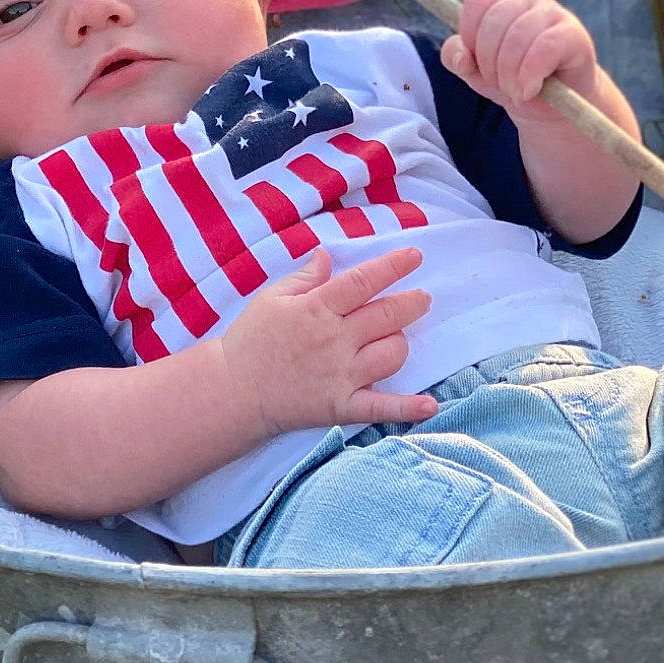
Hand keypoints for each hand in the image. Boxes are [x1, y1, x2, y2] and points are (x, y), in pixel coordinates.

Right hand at [219, 246, 437, 438]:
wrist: (233, 391)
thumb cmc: (250, 340)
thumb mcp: (271, 299)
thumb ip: (305, 278)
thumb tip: (326, 254)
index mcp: (317, 309)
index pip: (364, 281)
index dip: (393, 266)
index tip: (415, 256)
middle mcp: (335, 340)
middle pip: (387, 315)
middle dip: (412, 303)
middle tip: (423, 298)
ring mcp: (341, 375)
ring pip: (391, 354)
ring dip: (402, 343)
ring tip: (397, 338)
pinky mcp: (342, 406)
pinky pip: (382, 407)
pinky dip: (408, 408)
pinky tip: (430, 405)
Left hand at [439, 0, 599, 123]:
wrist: (558, 109)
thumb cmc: (516, 83)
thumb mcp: (477, 74)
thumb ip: (456, 60)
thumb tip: (461, 57)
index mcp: (502, 1)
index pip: (475, 5)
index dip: (470, 39)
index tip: (479, 64)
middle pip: (493, 23)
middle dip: (490, 65)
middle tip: (502, 87)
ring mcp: (554, 13)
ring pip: (517, 36)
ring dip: (510, 75)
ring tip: (516, 93)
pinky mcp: (573, 34)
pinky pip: (544, 48)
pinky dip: (530, 75)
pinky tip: (529, 91)